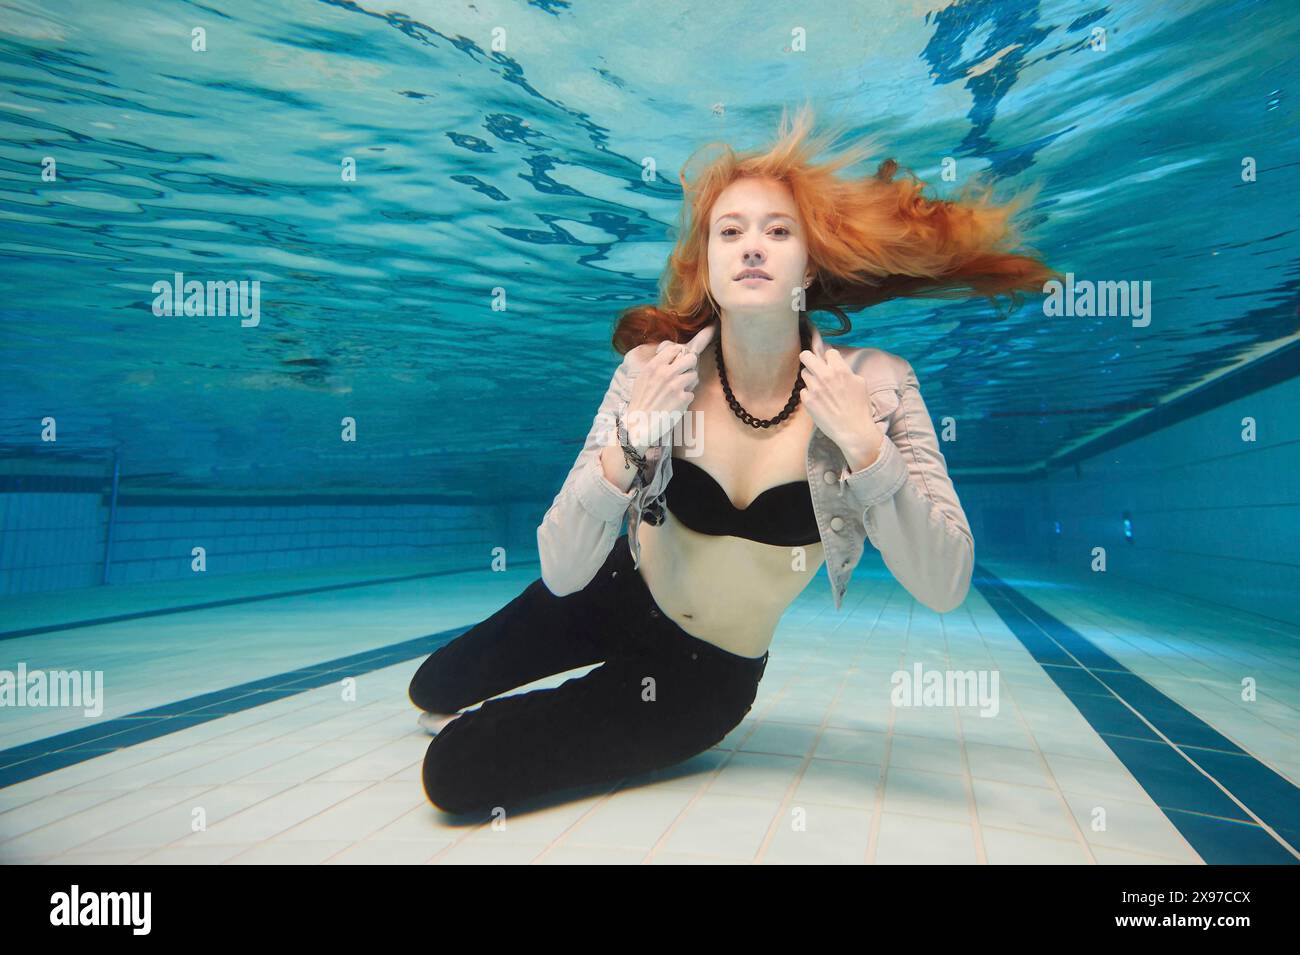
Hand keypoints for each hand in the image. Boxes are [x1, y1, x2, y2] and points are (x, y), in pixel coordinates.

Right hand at [624, 343, 698, 447]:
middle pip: (691, 358)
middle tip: (685, 373)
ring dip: (689, 383)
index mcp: (654, 366)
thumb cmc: (640, 402)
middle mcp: (665, 373)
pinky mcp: (683, 399)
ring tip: (679, 390)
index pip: (675, 349)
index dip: (679, 354)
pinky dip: (686, 399)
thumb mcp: (642, 378)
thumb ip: (655, 366)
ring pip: (694, 376)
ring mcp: (675, 385)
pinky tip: (677, 403)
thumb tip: (668, 356)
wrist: (639, 424)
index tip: (678, 361)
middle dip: (690, 366)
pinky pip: (692, 393)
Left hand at [798, 347, 882, 466]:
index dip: (829, 358)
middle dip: (809, 359)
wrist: (853, 430)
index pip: (829, 352)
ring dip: (810, 378)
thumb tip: (837, 365)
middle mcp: (825, 376)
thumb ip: (846, 371)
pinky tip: (818, 401)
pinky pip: (803, 390)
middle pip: (806, 356)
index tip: (829, 364)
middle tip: (811, 364)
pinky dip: (809, 394)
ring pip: (804, 373)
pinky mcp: (808, 400)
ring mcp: (814, 388)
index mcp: (840, 370)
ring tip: (819, 388)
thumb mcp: (860, 384)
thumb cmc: (859, 408)